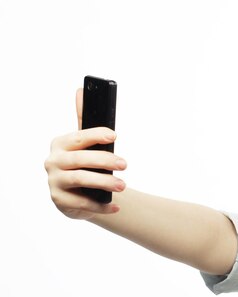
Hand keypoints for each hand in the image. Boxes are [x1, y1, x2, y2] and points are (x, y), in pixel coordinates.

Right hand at [44, 89, 126, 219]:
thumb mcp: (84, 142)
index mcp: (60, 144)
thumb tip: (80, 90)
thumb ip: (84, 119)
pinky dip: (101, 206)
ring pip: (80, 180)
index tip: (115, 135)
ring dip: (104, 182)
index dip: (96, 135)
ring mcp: (54, 182)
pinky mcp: (59, 201)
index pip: (78, 137)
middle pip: (79, 160)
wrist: (79, 192)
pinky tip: (116, 206)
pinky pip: (82, 203)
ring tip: (124, 185)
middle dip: (104, 161)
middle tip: (125, 164)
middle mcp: (53, 162)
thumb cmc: (85, 162)